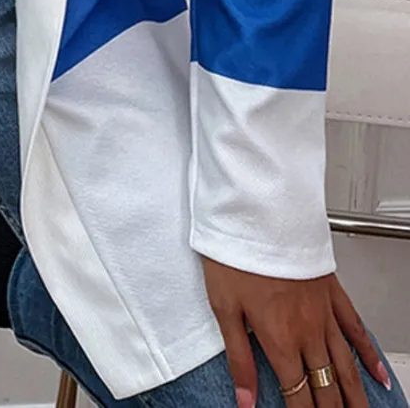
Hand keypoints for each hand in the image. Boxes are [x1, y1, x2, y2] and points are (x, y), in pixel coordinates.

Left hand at [202, 257, 391, 406]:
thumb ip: (238, 359)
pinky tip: (378, 376)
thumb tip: (245, 401)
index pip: (298, 395)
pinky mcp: (332, 294)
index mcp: (278, 339)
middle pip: (326, 386)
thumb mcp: (224, 309)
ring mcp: (324, 314)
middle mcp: (307, 332)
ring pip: (346, 366)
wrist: (258, 213)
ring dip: (355, 397)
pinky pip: (356, 330)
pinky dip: (368, 356)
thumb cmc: (235, 254)